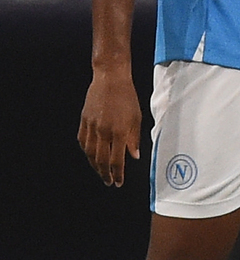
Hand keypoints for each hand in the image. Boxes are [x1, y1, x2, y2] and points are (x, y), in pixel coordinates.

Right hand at [78, 70, 141, 185]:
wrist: (111, 77)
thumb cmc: (127, 96)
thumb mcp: (137, 117)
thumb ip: (134, 139)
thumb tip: (134, 156)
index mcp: (119, 132)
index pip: (117, 161)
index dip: (118, 174)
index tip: (119, 182)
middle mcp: (103, 131)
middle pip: (101, 161)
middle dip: (105, 174)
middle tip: (109, 181)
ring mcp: (91, 126)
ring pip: (90, 154)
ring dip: (95, 165)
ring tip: (101, 171)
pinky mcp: (84, 120)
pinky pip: (83, 141)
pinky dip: (87, 151)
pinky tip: (91, 155)